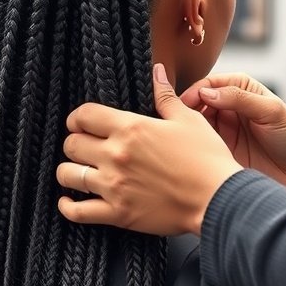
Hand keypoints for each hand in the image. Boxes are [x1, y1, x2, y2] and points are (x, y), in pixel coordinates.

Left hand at [56, 64, 241, 235]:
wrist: (218, 198)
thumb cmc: (207, 158)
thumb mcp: (188, 120)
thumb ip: (165, 96)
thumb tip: (157, 71)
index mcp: (131, 128)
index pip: (83, 115)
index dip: (78, 118)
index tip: (81, 123)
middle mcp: (116, 155)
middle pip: (71, 144)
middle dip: (74, 143)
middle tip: (85, 147)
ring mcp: (114, 186)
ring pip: (68, 174)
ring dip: (69, 171)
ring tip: (78, 171)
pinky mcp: (118, 213)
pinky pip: (77, 212)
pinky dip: (67, 206)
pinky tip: (69, 201)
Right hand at [180, 73, 285, 195]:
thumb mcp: (271, 111)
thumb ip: (239, 98)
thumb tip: (207, 92)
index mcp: (242, 89)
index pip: (210, 84)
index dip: (195, 92)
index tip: (184, 103)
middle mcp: (230, 107)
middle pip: (198, 103)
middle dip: (186, 110)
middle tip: (176, 121)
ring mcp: (225, 130)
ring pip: (196, 124)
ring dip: (187, 128)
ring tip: (179, 136)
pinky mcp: (222, 151)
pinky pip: (201, 144)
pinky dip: (193, 145)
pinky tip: (187, 150)